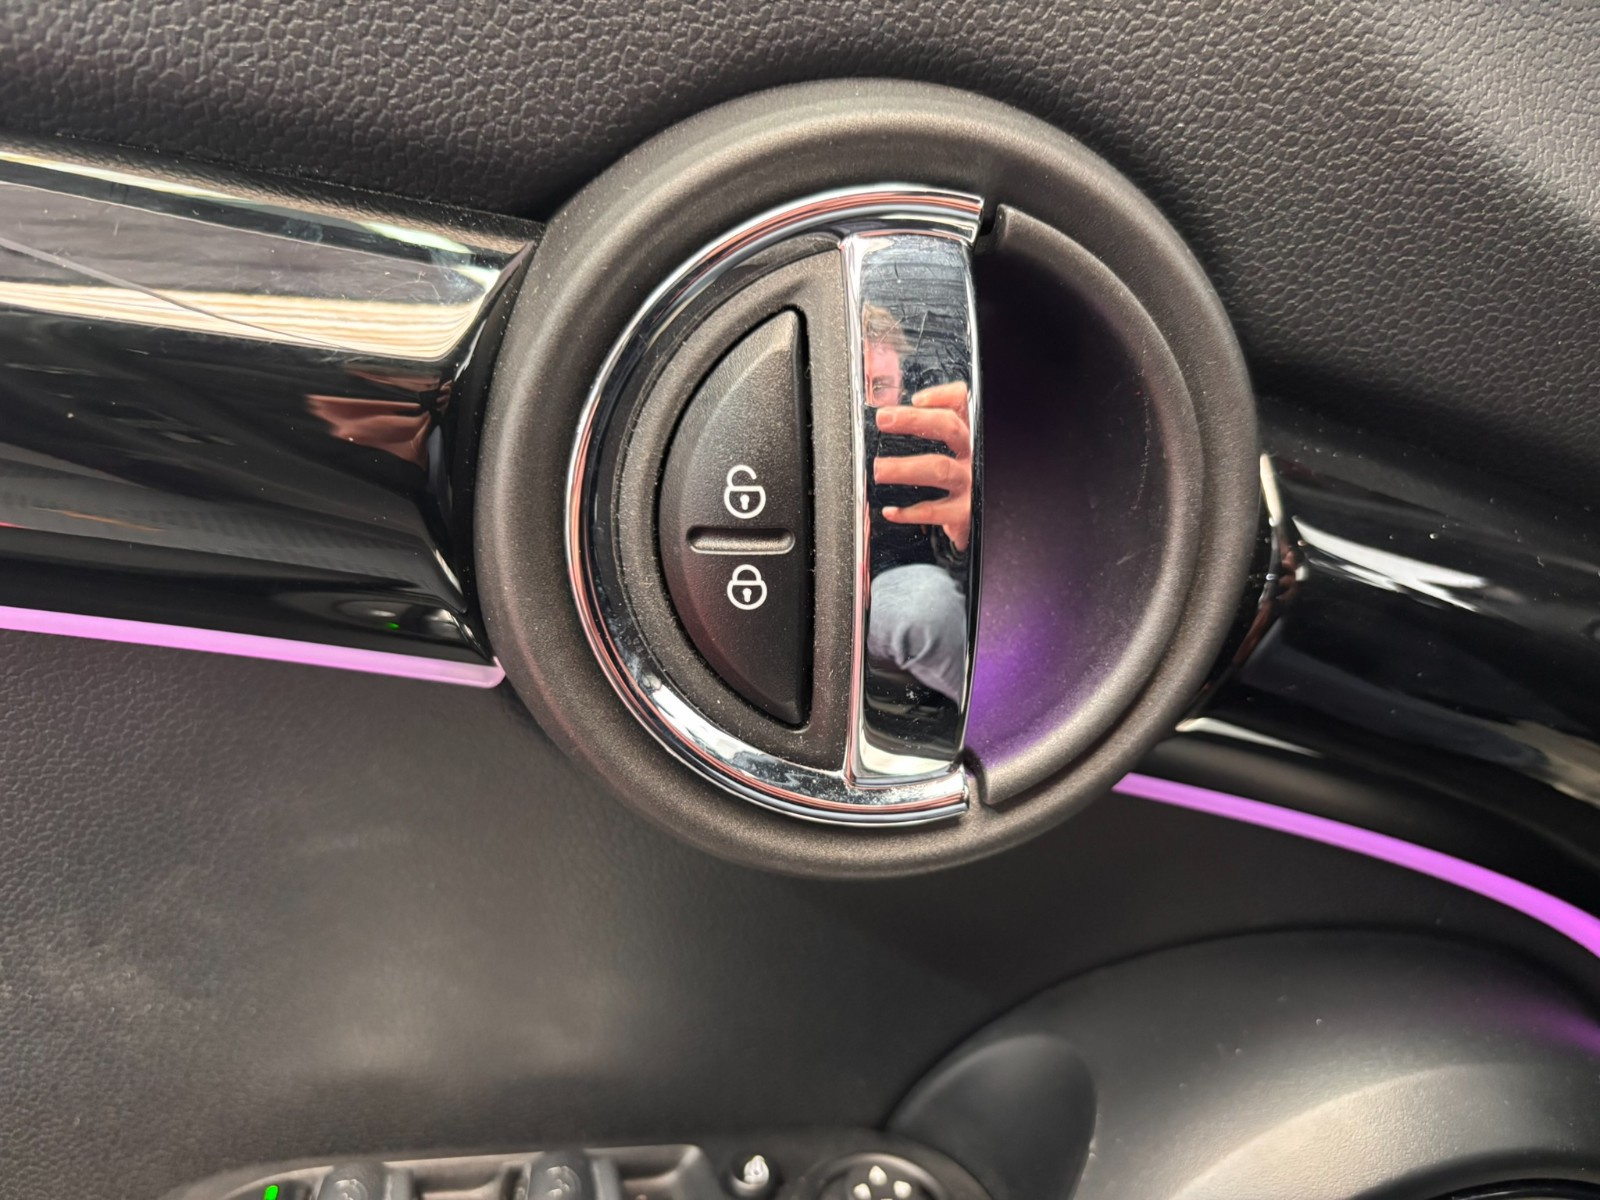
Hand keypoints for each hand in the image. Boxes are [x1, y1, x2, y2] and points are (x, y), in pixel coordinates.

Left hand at [872, 381, 971, 550]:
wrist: (982, 523)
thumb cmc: (960, 485)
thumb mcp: (956, 454)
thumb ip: (935, 433)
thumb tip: (895, 415)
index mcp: (969, 438)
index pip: (963, 405)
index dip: (943, 396)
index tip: (916, 399)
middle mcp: (974, 456)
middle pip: (950, 428)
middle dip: (914, 420)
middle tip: (884, 419)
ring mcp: (971, 484)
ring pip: (940, 469)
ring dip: (905, 467)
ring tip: (879, 469)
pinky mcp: (965, 514)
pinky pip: (935, 511)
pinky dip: (909, 512)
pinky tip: (891, 511)